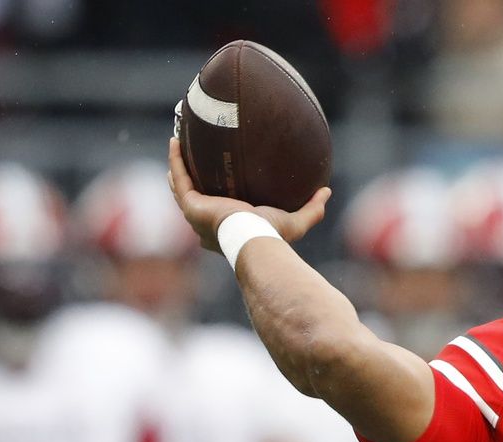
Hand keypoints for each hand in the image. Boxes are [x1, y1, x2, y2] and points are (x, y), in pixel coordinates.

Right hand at [166, 136, 330, 251]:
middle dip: (189, 178)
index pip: (214, 214)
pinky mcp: (191, 205)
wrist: (255, 239)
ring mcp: (195, 215)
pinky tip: (176, 141)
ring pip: (180, 186)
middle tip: (191, 157)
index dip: (211, 199)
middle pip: (192, 198)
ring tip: (177, 144)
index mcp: (225, 230)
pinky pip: (180, 178)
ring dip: (177, 165)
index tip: (215, 180)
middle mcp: (206, 225)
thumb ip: (312, 209)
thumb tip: (327, 191)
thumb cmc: (272, 235)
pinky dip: (176, 160)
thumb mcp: (295, 221)